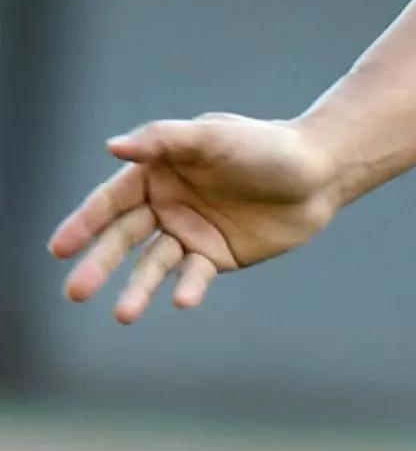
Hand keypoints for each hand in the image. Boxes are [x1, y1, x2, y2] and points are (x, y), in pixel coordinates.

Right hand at [47, 115, 346, 323]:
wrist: (320, 172)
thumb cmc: (265, 145)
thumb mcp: (214, 136)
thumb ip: (165, 140)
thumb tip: (113, 147)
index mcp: (155, 174)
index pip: (110, 202)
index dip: (84, 224)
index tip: (59, 249)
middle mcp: (166, 206)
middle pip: (123, 238)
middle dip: (98, 264)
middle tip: (75, 292)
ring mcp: (190, 233)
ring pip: (154, 265)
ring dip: (138, 288)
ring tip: (124, 315)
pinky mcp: (218, 256)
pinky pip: (195, 276)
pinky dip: (187, 288)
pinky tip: (181, 300)